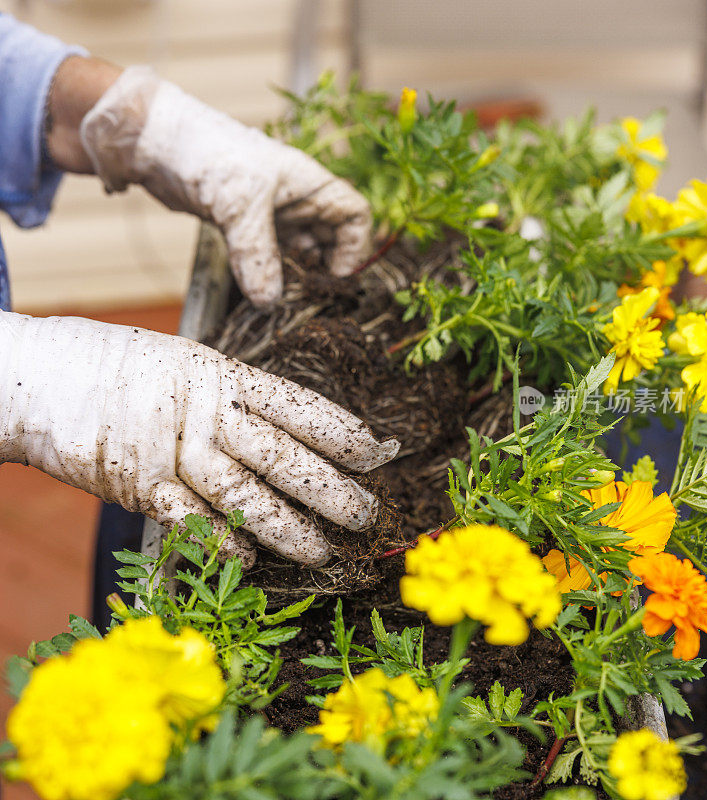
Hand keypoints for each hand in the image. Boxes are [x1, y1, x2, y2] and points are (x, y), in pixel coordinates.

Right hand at [0, 313, 398, 565]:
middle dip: (329, 488)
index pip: (296, 405)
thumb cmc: (117, 365)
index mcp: (219, 374)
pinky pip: (189, 518)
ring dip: (287, 527)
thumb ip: (228, 396)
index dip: (340, 430)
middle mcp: (201, 412)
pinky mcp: (135, 484)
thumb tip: (281, 429)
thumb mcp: (183, 361)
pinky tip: (252, 557)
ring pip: (242, 494)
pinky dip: (222, 539)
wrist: (36, 375)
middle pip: (280, 456)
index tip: (377, 452)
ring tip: (324, 550)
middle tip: (366, 512)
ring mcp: (168, 449)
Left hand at [79, 67, 371, 305]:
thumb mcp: (239, 207)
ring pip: (297, 250)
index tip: (335, 277)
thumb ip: (257, 256)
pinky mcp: (243, 223)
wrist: (152, 142)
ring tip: (283, 296)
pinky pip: (268, 254)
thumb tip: (270, 302)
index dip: (353, 248)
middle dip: (323, 268)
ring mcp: (269, 211)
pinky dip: (268, 273)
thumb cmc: (206, 154)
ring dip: (294, 275)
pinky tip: (258, 290)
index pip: (353, 215)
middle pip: (328, 238)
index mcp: (307, 183)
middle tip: (307, 297)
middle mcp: (294, 197)